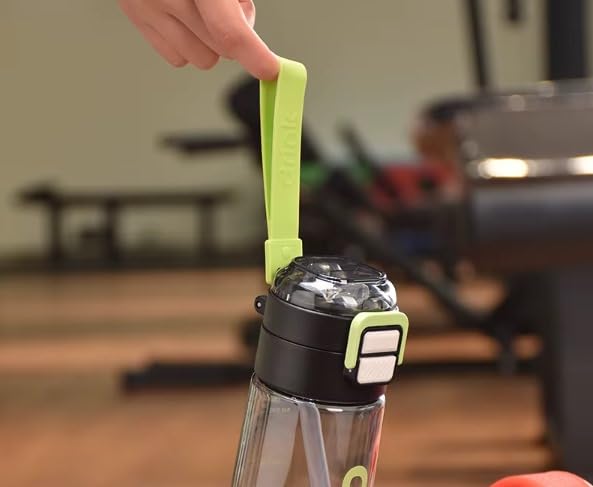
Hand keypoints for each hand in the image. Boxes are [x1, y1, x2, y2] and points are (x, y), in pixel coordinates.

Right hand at [119, 0, 278, 79]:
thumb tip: (248, 24)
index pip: (228, 30)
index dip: (254, 54)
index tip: (269, 69)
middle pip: (220, 50)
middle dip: (235, 36)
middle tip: (229, 4)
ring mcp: (147, 9)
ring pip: (199, 59)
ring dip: (211, 43)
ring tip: (205, 8)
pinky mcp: (135, 17)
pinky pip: (177, 57)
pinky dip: (188, 44)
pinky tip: (186, 16)